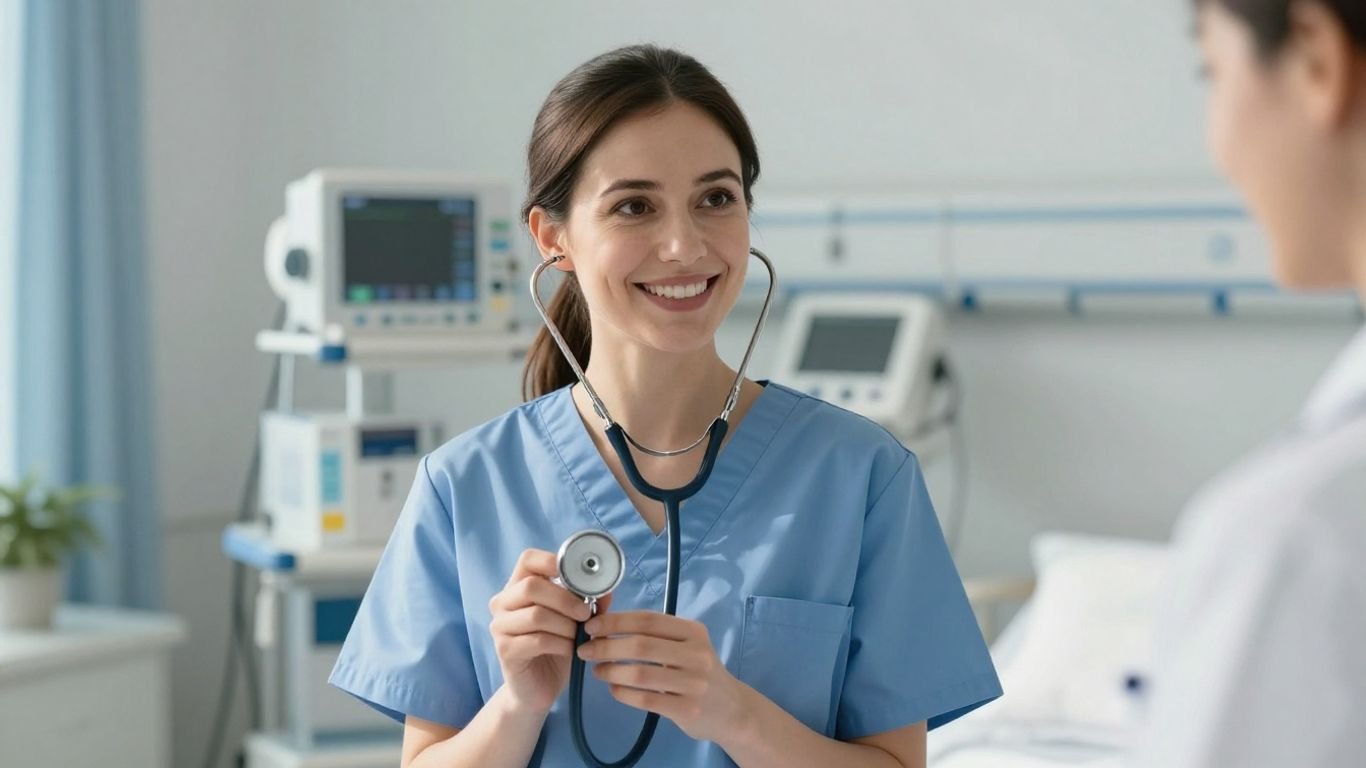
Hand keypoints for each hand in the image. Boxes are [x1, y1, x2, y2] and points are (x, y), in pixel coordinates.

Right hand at [488, 549, 613, 714]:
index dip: (552, 561)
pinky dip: (561, 644)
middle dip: (565, 599)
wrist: (537, 689)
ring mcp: (500, 627)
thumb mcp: (575, 622)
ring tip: (579, 636)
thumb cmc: (556, 648)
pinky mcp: (505, 651)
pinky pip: (538, 640)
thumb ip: (589, 602)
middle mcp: (503, 604)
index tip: (577, 575)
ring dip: (566, 626)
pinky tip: (570, 650)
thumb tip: (608, 588)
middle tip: (586, 614)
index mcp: (518, 587)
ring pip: (537, 615)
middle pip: (531, 586)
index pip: (528, 560)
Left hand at [576, 611, 746, 743]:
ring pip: (641, 673)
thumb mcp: (688, 645)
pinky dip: (623, 693)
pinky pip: (646, 699)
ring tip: (597, 670)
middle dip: (607, 647)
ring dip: (611, 670)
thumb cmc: (699, 672)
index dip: (616, 622)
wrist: (731, 710)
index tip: (592, 627)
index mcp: (694, 631)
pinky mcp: (687, 709)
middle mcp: (697, 654)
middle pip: (641, 645)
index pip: (648, 620)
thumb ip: (656, 635)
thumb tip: (607, 626)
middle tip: (586, 651)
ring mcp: (694, 683)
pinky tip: (614, 688)